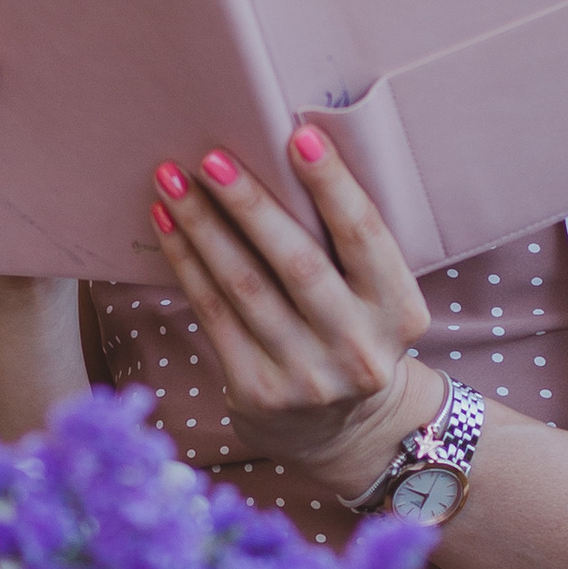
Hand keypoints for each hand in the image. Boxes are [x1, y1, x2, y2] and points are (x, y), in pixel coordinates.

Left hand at [152, 130, 437, 495]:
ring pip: (245, 287)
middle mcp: (358, 349)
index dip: (333, 186)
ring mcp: (307, 377)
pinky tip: (168, 226)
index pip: (365, 237)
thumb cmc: (352, 332)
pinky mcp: (259, 394)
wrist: (344, 431)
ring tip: (171, 181)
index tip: (301, 137)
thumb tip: (285, 156)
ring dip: (203, 228)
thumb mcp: (376, 298)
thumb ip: (347, 247)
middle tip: (210, 158)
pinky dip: (187, 265)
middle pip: (297, 263)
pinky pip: (214, 315)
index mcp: (399, 311)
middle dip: (250, 204)